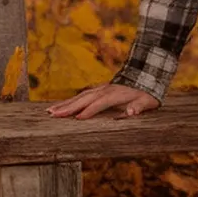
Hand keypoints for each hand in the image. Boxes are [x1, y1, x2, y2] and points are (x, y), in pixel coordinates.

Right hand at [46, 83, 160, 119]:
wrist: (145, 77)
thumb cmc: (146, 94)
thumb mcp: (147, 101)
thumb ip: (139, 107)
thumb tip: (131, 111)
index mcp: (115, 94)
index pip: (100, 103)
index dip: (90, 110)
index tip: (78, 118)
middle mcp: (104, 90)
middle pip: (84, 99)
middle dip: (68, 107)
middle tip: (53, 114)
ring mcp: (100, 89)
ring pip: (79, 97)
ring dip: (64, 104)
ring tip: (50, 111)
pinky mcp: (98, 90)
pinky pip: (81, 96)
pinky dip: (69, 101)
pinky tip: (60, 107)